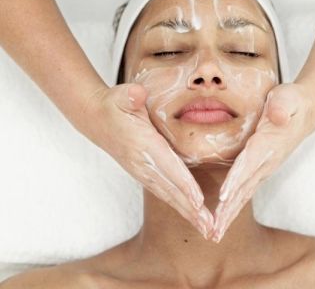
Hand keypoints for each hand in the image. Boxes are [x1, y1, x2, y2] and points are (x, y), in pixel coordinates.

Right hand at [81, 83, 213, 238]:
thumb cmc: (114, 106)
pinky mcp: (143, 173)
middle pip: (170, 189)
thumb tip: (137, 95)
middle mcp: (143, 163)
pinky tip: (191, 214)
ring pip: (168, 195)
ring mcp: (142, 171)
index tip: (198, 200)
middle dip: (190, 209)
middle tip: (209, 227)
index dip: (183, 183)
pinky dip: (178, 205)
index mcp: (143, 144)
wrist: (95, 119)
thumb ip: (130, 96)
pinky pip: (164, 192)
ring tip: (205, 228)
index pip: (167, 166)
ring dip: (187, 212)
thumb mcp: (121, 96)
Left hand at [211, 82, 314, 242]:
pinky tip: (224, 217)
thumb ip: (281, 106)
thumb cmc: (292, 101)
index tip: (224, 199)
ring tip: (215, 234)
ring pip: (244, 194)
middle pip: (244, 188)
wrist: (307, 110)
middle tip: (214, 232)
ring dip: (229, 215)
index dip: (236, 180)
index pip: (249, 164)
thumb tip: (278, 115)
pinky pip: (245, 189)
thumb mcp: (287, 97)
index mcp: (268, 144)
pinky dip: (234, 205)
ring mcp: (265, 167)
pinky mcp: (262, 168)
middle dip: (228, 211)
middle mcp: (267, 161)